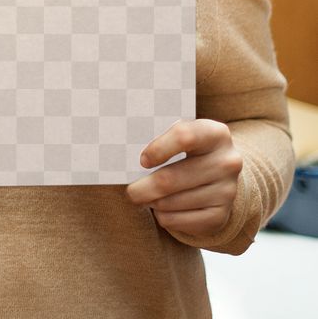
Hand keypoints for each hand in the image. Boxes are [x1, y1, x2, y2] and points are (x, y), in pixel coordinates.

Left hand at [126, 119, 242, 237]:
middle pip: (172, 178)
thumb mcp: (183, 134)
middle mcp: (227, 162)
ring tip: (145, 197)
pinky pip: (182, 221)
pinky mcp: (221, 215)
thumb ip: (162, 139)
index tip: (142, 161)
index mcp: (215, 133)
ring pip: (173, 202)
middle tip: (130, 191)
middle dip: (144, 187)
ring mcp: (227, 190)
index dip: (158, 149)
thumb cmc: (190, 148)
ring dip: (153, 202)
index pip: (183, 137)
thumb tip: (128, 158)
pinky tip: (161, 209)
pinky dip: (165, 217)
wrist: (221, 172)